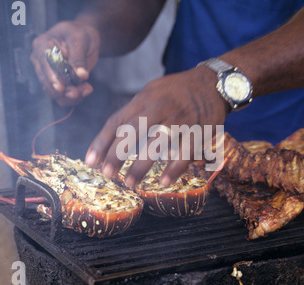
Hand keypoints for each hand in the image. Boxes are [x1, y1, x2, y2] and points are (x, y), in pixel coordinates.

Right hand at [30, 21, 99, 106]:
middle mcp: (40, 62)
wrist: (84, 39)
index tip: (60, 88)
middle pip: (48, 83)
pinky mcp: (57, 84)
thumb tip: (80, 76)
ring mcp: (47, 75)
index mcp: (42, 46)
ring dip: (73, 96)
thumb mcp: (81, 39)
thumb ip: (79, 58)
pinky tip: (86, 90)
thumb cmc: (80, 34)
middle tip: (86, 88)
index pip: (44, 64)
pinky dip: (75, 98)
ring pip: (55, 94)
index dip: (52, 77)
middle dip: (67, 89)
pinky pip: (62, 98)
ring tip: (88, 88)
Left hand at [85, 66, 228, 186]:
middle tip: (107, 174)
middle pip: (133, 131)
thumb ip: (135, 110)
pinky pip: (185, 152)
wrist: (213, 82)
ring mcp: (180, 119)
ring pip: (157, 143)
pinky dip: (174, 168)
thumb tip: (114, 135)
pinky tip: (164, 182)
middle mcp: (160, 107)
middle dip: (117, 154)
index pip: (117, 120)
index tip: (90, 160)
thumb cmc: (178, 90)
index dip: (102, 141)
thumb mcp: (152, 91)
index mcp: (145, 98)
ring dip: (141, 164)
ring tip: (130, 182)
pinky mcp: (199, 130)